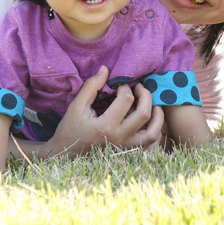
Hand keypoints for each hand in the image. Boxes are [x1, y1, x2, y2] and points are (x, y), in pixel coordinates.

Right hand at [43, 65, 163, 157]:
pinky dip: (155, 134)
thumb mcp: (77, 106)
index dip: (125, 86)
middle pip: (144, 114)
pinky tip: (151, 124)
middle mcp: (119, 139)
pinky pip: (150, 147)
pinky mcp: (128, 155)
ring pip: (152, 134)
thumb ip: (92, 86)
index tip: (119, 84)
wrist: (65, 155)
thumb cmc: (70, 129)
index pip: (126, 99)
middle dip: (145, 95)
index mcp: (106, 126)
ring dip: (158, 117)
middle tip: (140, 88)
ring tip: (154, 105)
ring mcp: (125, 149)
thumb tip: (106, 69)